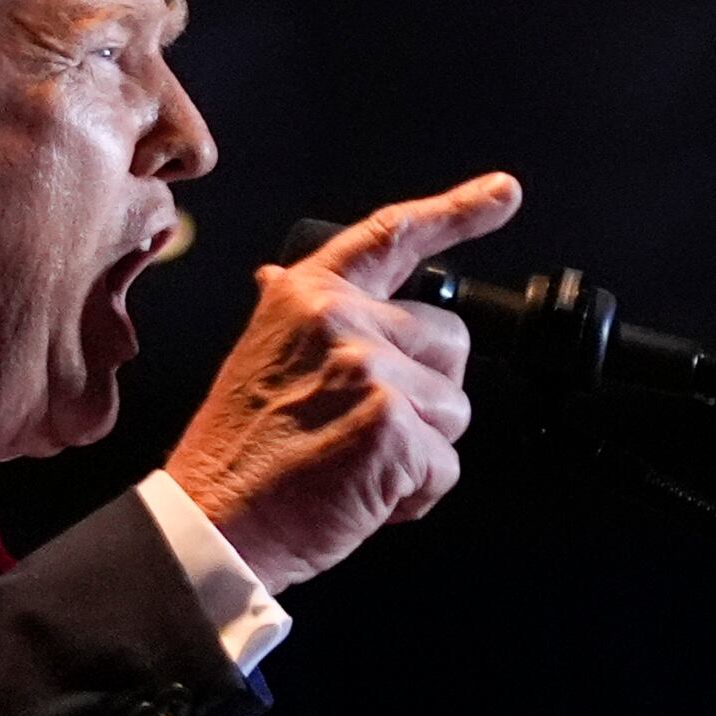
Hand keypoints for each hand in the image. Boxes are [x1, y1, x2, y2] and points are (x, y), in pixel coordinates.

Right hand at [163, 173, 520, 592]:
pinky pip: (447, 465)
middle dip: (428, 393)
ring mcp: (371, 370)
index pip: (392, 236)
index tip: (503, 192)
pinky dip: (416, 494)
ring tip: (354, 463)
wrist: (212, 522)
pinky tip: (363, 495)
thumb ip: (300, 321)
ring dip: (421, 448)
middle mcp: (341, 320)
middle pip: (451, 342)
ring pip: (455, 409)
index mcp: (307, 296)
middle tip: (364, 429)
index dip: (457, 211)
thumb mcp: (259, 358)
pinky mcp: (394, 425)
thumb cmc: (238, 454)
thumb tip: (282, 276)